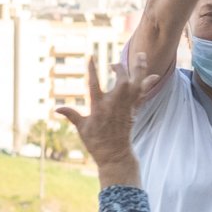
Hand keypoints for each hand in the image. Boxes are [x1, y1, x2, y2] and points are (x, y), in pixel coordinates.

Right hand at [54, 53, 148, 186]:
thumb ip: (72, 115)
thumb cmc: (96, 143)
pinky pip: (143, 95)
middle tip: (113, 64)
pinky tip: (154, 75)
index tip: (90, 56)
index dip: (92, 70)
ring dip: (140, 70)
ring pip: (136, 85)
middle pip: (122, 81)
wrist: (115, 155)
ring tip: (142, 55)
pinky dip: (148, 85)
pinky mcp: (134, 111)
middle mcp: (115, 105)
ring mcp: (126, 107)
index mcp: (99, 107)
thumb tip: (57, 108)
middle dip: (120, 68)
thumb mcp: (82, 129)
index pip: (93, 84)